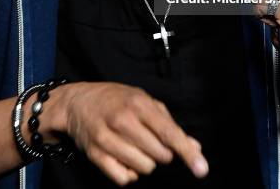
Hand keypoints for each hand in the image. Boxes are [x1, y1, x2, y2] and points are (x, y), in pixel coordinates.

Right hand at [62, 82, 208, 185]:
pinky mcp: (95, 156)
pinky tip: (124, 158)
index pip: (169, 133)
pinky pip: (124, 179)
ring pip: (143, 169)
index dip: (187, 152)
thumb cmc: (116, 100)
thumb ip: (169, 124)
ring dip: (146, 163)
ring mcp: (107, 139)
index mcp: (138, 104)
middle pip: (159, 156)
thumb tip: (194, 147)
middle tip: (150, 140)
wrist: (78, 102)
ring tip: (136, 147)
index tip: (201, 169)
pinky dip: (129, 174)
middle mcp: (123, 121)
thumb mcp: (144, 101)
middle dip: (162, 153)